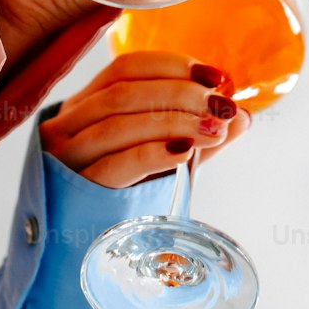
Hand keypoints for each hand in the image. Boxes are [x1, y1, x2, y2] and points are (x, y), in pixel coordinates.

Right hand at [39, 51, 249, 187]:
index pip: (126, 67)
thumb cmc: (118, 193)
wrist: (74, 243)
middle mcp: (68, 124)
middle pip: (124, 92)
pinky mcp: (75, 190)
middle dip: (180, 95)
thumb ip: (194, 134)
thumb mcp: (156, 157)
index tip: (215, 78)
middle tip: (220, 107)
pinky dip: (152, 154)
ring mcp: (67, 157)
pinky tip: (184, 153)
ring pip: (118, 124)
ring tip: (214, 129)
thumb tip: (241, 116)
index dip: (172, 66)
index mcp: (86, 104)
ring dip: (173, 122)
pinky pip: (113, 166)